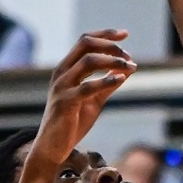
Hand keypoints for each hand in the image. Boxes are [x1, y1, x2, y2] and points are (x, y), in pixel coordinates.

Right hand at [29, 32, 136, 166]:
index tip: (125, 34)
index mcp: (66, 69)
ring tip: (129, 66)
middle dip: (110, 45)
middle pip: (85, 44)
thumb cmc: (72, 123)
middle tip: (128, 55)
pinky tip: (120, 79)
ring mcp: (61, 86)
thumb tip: (128, 68)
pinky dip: (106, 80)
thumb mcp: (94, 100)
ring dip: (112, 60)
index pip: (84, 41)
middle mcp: (61, 73)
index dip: (105, 34)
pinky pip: (87, 87)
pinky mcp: (65, 102)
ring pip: (88, 61)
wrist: (53, 148)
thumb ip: (108, 84)